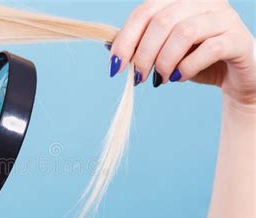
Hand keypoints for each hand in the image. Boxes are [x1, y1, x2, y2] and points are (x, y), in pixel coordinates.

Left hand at [108, 0, 254, 104]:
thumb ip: (139, 45)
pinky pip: (210, 48)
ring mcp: (224, 17)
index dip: (125, 39)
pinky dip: (188, 67)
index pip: (145, 11)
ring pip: (184, 32)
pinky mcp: (239, 39)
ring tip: (160, 79)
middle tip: (139, 77)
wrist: (233, 78)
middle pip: (162, 21)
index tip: (115, 66)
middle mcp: (204, 1)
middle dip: (143, 55)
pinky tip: (180, 77)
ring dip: (165, 62)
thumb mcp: (162, 52)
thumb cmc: (194, 61)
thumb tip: (109, 46)